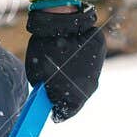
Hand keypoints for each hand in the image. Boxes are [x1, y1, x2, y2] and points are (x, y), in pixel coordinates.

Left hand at [24, 2, 104, 121]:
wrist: (58, 24)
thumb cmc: (44, 52)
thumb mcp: (36, 76)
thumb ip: (45, 90)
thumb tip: (48, 93)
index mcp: (75, 97)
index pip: (67, 112)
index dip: (58, 112)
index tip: (53, 111)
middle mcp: (90, 85)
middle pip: (78, 96)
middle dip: (66, 94)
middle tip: (55, 89)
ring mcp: (97, 67)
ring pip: (86, 77)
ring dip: (75, 76)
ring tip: (62, 69)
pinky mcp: (99, 50)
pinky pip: (90, 60)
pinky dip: (81, 60)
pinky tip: (70, 54)